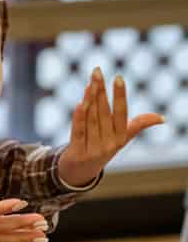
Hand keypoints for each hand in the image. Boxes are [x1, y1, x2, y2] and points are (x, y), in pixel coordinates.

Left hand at [59, 68, 164, 187]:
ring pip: (91, 120)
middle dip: (101, 91)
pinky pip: (79, 131)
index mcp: (120, 137)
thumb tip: (162, 118)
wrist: (81, 170)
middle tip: (97, 71)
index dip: (120, 96)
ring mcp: (93, 148)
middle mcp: (109, 143)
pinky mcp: (77, 152)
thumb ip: (138, 125)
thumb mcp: (122, 138)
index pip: (122, 113)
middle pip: (104, 113)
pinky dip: (79, 118)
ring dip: (90, 100)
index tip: (118, 77)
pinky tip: (80, 103)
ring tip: (90, 82)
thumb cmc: (103, 147)